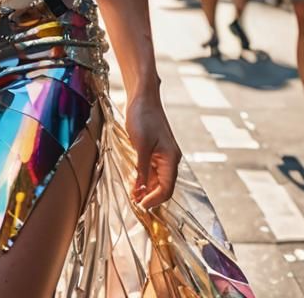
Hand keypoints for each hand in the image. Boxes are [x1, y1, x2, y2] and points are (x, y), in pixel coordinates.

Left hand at [125, 88, 180, 210]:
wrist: (142, 97)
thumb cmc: (143, 117)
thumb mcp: (141, 145)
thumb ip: (142, 170)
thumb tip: (141, 191)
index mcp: (171, 159)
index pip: (167, 189)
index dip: (154, 200)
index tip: (140, 205)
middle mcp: (170, 159)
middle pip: (163, 187)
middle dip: (150, 196)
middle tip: (133, 201)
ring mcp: (162, 156)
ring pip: (157, 180)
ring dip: (146, 189)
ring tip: (132, 194)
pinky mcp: (154, 151)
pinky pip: (151, 171)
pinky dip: (143, 179)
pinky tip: (133, 182)